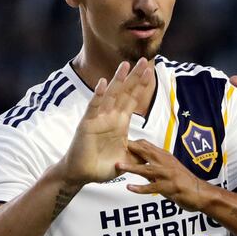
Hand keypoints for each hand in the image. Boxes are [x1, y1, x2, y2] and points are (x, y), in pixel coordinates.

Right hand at [57, 58, 154, 186]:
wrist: (82, 174)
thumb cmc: (103, 166)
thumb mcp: (127, 160)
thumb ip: (139, 154)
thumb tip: (154, 155)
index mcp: (120, 122)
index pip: (133, 99)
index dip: (141, 86)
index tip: (150, 71)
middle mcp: (110, 116)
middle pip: (124, 92)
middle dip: (134, 77)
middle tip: (144, 60)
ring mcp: (99, 118)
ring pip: (110, 95)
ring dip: (118, 80)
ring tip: (125, 65)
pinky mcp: (87, 124)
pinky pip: (94, 107)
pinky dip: (98, 95)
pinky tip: (103, 83)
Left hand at [119, 139, 205, 211]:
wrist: (200, 193)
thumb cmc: (185, 182)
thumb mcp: (171, 169)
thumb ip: (156, 165)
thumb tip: (141, 163)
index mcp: (166, 157)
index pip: (148, 146)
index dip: (135, 143)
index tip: (121, 142)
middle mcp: (166, 163)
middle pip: (147, 153)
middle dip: (131, 149)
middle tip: (116, 146)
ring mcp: (167, 175)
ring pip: (146, 169)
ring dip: (131, 167)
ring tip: (119, 165)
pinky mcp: (168, 188)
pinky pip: (151, 187)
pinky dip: (140, 188)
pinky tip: (130, 187)